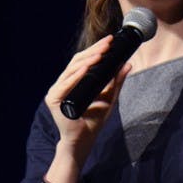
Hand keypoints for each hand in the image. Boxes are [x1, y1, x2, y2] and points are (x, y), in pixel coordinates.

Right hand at [45, 35, 130, 157]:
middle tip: (108, 43)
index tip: (110, 41)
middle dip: (93, 51)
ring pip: (72, 69)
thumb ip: (116, 82)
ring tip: (101, 53)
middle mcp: (63, 84)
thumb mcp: (109, 97)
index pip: (84, 61)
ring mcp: (57, 91)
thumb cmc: (93, 121)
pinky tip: (87, 67)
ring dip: (87, 60)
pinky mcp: (54, 99)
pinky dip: (77, 75)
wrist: (84, 141)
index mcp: (73, 82)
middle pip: (77, 62)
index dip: (96, 50)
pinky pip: (66, 84)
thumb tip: (127, 64)